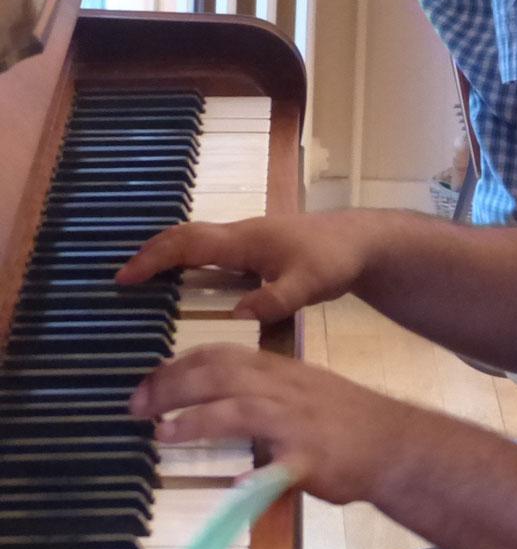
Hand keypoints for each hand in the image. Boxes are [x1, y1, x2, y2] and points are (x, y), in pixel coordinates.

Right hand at [115, 210, 382, 322]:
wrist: (362, 242)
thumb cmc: (335, 259)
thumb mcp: (310, 284)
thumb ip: (276, 299)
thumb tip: (238, 313)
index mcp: (244, 241)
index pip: (188, 244)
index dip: (154, 259)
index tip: (124, 277)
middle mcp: (240, 235)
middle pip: (185, 237)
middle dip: (151, 254)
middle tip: (123, 279)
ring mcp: (248, 240)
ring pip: (197, 242)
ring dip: (168, 256)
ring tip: (143, 283)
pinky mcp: (257, 249)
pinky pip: (212, 251)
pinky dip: (189, 262)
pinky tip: (187, 285)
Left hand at [130, 345, 425, 504]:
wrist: (395, 442)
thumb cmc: (347, 419)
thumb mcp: (303, 389)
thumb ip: (264, 387)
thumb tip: (216, 393)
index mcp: (281, 371)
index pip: (223, 354)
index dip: (180, 364)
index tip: (148, 379)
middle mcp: (285, 388)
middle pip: (221, 374)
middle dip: (173, 385)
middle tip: (137, 404)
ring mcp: (298, 422)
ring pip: (240, 408)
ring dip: (196, 420)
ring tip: (163, 433)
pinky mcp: (310, 458)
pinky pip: (277, 467)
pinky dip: (253, 476)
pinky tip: (233, 485)